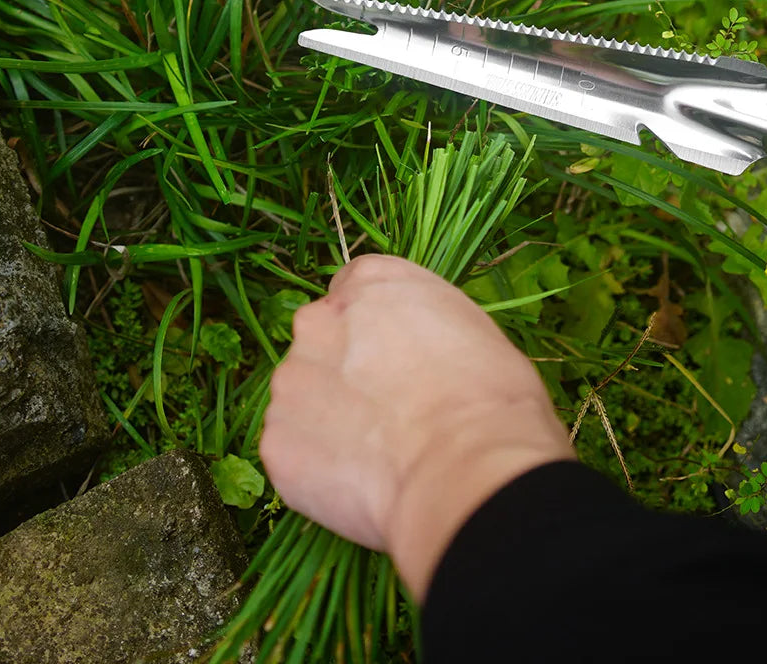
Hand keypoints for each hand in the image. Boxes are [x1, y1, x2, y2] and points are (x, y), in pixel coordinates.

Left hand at [259, 254, 572, 599]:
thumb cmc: (490, 399)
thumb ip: (423, 329)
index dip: (373, 332)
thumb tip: (418, 357)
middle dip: (344, 373)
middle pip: (321, 343)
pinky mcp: (276, 443)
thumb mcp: (471, 330)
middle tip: (388, 413)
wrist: (467, 470)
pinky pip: (294, 452)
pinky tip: (362, 484)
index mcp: (371, 282)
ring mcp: (291, 382)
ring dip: (329, 422)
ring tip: (379, 457)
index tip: (393, 361)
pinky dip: (319, 468)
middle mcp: (319, 321)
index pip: (352, 291)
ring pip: (303, 400)